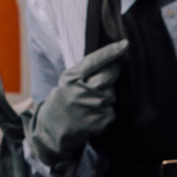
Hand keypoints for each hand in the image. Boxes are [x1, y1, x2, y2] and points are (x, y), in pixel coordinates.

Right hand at [28, 40, 127, 172]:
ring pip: (112, 93)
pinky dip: (105, 114)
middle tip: (103, 80)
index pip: (95, 60)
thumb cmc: (62, 103)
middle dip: (112, 73)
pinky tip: (91, 117)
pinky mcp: (98, 121)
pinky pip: (112, 111)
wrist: (51, 132)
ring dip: (106, 97)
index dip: (112, 51)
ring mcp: (91, 106)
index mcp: (71, 78)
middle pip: (111, 74)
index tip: (125, 44)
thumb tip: (111, 61)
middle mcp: (81, 91)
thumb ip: (84, 72)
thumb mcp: (65, 83)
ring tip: (90, 105)